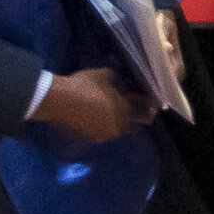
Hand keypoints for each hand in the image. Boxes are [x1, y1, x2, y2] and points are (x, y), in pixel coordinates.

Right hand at [33, 70, 147, 143]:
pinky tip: (103, 122)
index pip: (144, 108)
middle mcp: (118, 123)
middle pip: (135, 123)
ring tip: (121, 117)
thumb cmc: (83, 85)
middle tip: (142, 112)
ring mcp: (105, 133)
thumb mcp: (104, 75)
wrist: (59, 101)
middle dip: (140, 117)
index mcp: (124, 107)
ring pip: (121, 130)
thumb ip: (118, 80)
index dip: (151, 106)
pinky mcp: (92, 138)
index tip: (155, 105)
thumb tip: (122, 84)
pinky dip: (107, 128)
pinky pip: (106, 133)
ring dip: (123, 124)